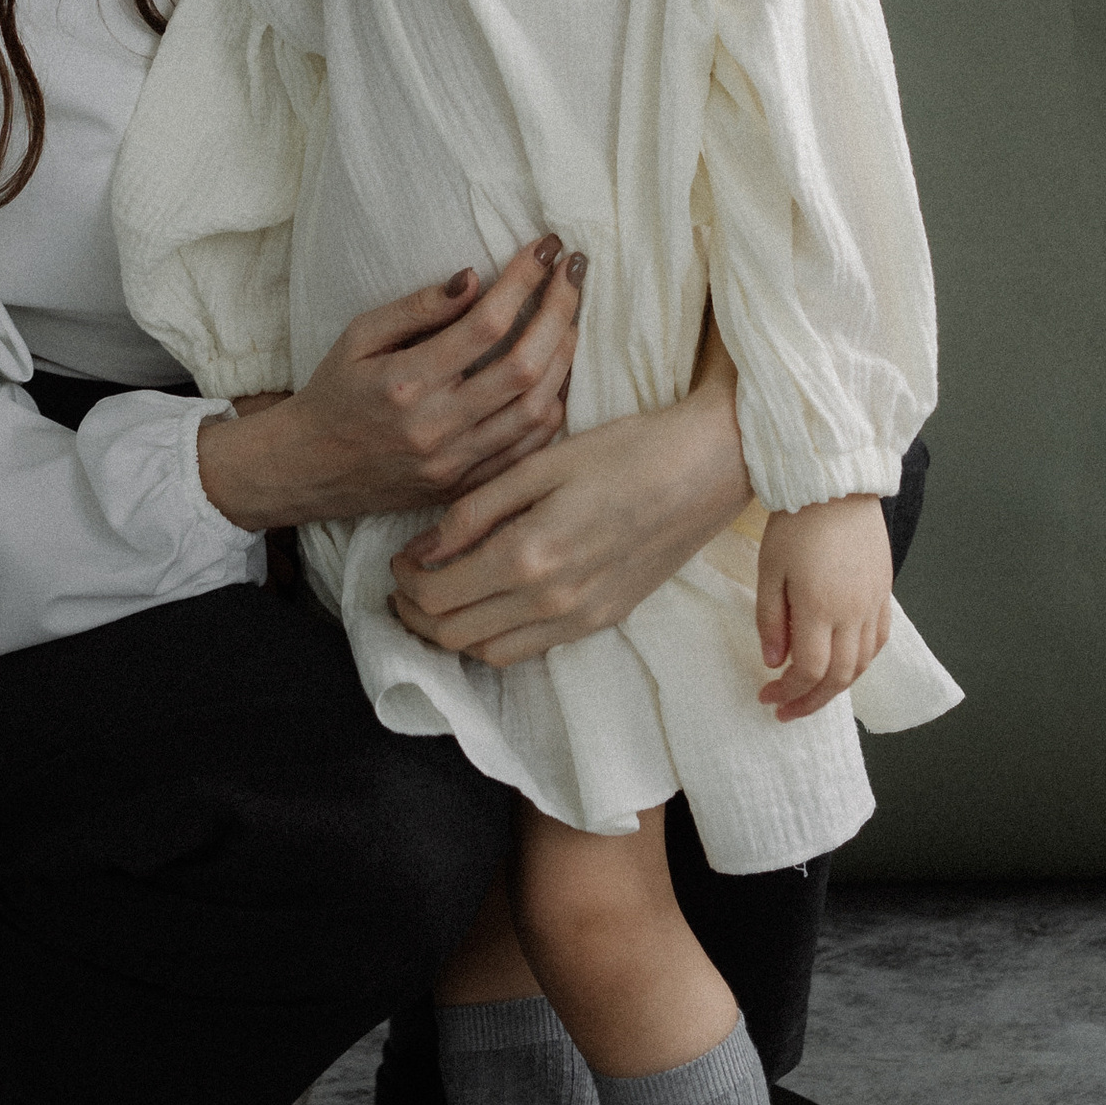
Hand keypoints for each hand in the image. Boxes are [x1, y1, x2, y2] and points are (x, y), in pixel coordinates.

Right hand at [195, 238, 581, 535]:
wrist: (307, 469)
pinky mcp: (466, 487)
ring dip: (566, 358)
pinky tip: (557, 372)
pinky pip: (530, 450)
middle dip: (560, 311)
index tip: (545, 247)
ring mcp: (455, 464)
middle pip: (525, 367)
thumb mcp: (359, 336)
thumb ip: (418, 308)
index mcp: (405, 383)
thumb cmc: (334, 392)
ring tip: (570, 317)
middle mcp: (435, 428)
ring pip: (538, 411)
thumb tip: (476, 277)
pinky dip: (553, 406)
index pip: (486, 325)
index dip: (525, 280)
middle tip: (573, 273)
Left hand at [385, 343, 751, 666]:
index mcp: (529, 556)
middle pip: (456, 637)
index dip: (403, 585)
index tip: (395, 561)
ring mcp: (582, 619)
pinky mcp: (605, 621)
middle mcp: (552, 602)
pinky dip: (496, 638)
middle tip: (403, 587)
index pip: (438, 597)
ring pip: (491, 654)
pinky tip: (490, 606)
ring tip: (439, 601)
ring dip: (453, 635)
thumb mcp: (540, 463)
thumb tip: (422, 550)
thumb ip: (474, 510)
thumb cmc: (626, 449)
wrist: (710, 467)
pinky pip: (531, 649)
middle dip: (416, 617)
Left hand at [756, 497, 892, 721]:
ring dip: (837, 687)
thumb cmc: (796, 522)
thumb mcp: (770, 569)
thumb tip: (774, 662)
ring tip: (812, 692)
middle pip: (839, 677)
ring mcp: (873, 604)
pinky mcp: (885, 592)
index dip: (788, 692)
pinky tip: (844, 664)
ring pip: (863, 664)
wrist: (837, 486)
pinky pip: (879, 641)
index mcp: (821, 608)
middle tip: (786, 709)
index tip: (766, 697)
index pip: (809, 671)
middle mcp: (853, 613)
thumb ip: (771, 620)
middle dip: (811, 701)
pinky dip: (861, 662)